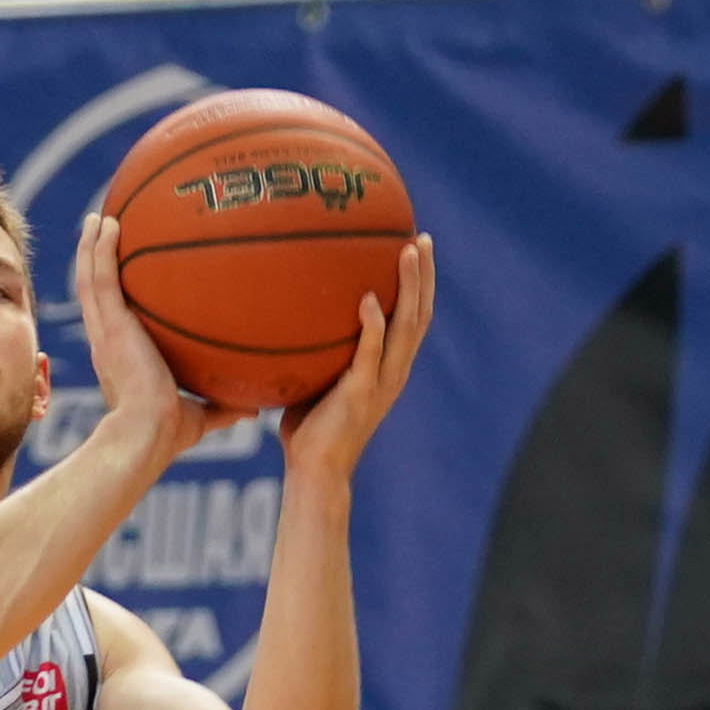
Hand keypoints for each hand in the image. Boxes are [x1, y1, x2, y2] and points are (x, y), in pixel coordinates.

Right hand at [70, 213, 218, 466]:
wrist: (148, 433)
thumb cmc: (169, 433)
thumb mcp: (200, 416)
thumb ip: (223, 408)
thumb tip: (253, 409)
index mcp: (120, 357)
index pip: (111, 317)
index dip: (111, 294)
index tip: (120, 274)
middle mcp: (106, 340)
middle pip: (93, 290)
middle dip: (94, 259)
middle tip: (102, 229)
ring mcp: (104, 331)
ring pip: (89, 279)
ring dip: (90, 246)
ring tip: (98, 218)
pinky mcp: (109, 325)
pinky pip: (100, 279)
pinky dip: (98, 250)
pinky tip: (108, 223)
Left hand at [280, 236, 433, 486]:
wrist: (315, 472)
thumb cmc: (309, 429)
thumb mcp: (316, 380)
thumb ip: (316, 350)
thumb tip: (284, 315)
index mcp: (389, 368)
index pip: (413, 318)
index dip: (419, 284)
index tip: (416, 247)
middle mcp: (394, 371)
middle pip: (420, 313)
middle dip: (424, 274)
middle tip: (422, 237)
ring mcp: (381, 382)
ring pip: (406, 326)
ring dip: (409, 287)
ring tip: (407, 252)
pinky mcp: (361, 393)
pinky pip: (370, 354)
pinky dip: (372, 326)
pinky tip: (367, 299)